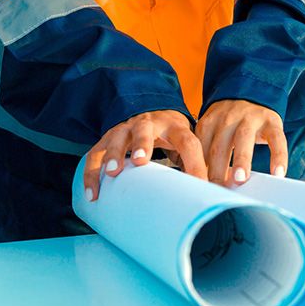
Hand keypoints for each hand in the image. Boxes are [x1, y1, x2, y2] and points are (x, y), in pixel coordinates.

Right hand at [84, 110, 206, 200]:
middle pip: (144, 130)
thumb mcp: (186, 142)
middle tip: (141, 161)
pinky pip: (95, 155)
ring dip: (114, 155)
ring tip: (113, 173)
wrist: (149, 111)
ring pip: (116, 139)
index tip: (199, 184)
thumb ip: (197, 162)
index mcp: (174, 127)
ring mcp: (124, 130)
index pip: (187, 142)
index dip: (195, 162)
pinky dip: (91, 174)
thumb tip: (213, 191)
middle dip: (142, 144)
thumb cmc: (172, 135)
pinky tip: (93, 194)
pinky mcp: (106, 139)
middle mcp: (148, 124)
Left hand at [195, 99, 287, 185]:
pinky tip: (278, 173)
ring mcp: (251, 119)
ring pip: (244, 139)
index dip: (200, 168)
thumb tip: (202, 185)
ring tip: (240, 180)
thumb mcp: (212, 131)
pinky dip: (278, 157)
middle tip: (218, 189)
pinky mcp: (271, 122)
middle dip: (217, 169)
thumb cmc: (228, 123)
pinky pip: (276, 140)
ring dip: (241, 161)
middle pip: (220, 146)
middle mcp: (228, 119)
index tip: (201, 188)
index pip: (201, 148)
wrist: (250, 93)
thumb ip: (206, 153)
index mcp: (209, 123)